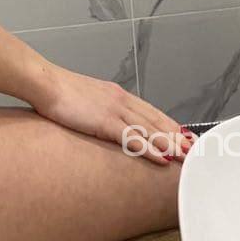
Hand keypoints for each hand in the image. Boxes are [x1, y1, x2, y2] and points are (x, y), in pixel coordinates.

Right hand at [31, 65, 195, 164]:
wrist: (46, 82)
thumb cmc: (62, 91)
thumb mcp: (88, 98)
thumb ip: (102, 108)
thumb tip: (109, 119)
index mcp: (117, 94)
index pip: (150, 110)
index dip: (168, 123)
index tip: (182, 134)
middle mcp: (121, 100)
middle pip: (155, 120)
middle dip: (175, 135)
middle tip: (193, 148)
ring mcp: (114, 110)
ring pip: (149, 129)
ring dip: (169, 144)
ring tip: (185, 155)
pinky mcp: (105, 121)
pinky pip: (132, 137)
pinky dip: (149, 148)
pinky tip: (161, 157)